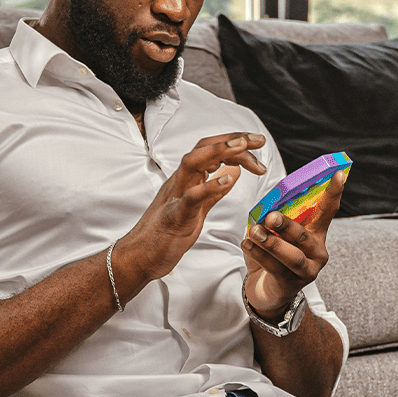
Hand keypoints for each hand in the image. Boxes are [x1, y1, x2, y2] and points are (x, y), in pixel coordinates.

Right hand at [120, 133, 268, 281]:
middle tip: (259, 140)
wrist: (139, 256)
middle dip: (232, 140)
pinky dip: (210, 186)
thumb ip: (215, 191)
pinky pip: (191, 196)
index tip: (257, 143)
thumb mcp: (197, 208)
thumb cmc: (165, 233)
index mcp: (186, 179)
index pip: (210, 149)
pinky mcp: (175, 216)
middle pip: (204, 148)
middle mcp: (179, 181)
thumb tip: (234, 173)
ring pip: (193, 163)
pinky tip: (229, 179)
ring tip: (242, 147)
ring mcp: (175, 196)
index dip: (234, 143)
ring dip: (219, 151)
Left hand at [241, 170, 345, 317]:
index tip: (339, 174)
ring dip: (271, 243)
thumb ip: (276, 216)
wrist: (266, 291)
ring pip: (291, 256)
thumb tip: (266, 203)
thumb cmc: (272, 255)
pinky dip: (259, 255)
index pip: (328, 210)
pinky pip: (275, 268)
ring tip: (254, 232)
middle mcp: (317, 252)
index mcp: (316, 233)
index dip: (333, 192)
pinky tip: (246, 244)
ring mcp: (307, 270)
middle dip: (286, 225)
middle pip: (304, 236)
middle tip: (270, 216)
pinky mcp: (291, 285)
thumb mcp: (277, 232)